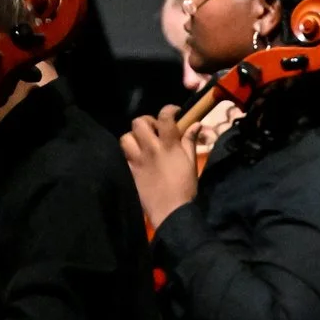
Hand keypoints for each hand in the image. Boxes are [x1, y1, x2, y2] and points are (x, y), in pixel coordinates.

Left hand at [121, 104, 200, 228]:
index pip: (164, 116)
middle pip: (140, 122)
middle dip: (148, 121)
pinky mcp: (130, 168)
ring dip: (135, 136)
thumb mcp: (192, 162)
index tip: (174, 113)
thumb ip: (190, 141)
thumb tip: (195, 124)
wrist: (170, 210)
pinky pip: (124, 152)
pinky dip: (130, 150)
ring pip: (126, 136)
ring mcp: (138, 158)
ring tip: (144, 142)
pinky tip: (139, 156)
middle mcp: (150, 148)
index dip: (169, 110)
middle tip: (156, 130)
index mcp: (169, 145)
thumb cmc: (186, 186)